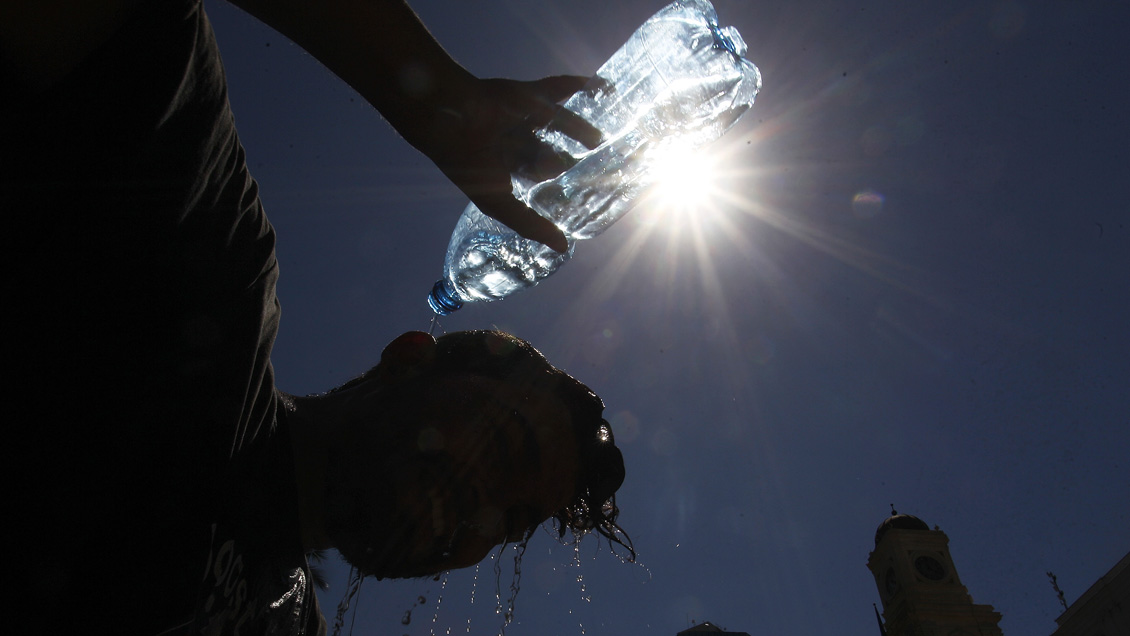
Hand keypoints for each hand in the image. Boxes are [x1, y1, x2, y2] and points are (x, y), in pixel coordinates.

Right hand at [425, 75, 601, 252]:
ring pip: (555, 124)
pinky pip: (559, 88)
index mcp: (503, 166)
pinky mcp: (527, 92)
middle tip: (593, 166)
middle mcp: (512, 141)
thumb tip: (564, 247)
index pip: (532, 177)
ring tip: (599, 139)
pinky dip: (581, 85)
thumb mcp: (500, 203)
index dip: (549, 184)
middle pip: (546, 150)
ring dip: (578, 129)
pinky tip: (605, 87)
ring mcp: (520, 116)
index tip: (574, 194)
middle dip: (565, 160)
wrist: (452, 119)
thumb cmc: (471, 165)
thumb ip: (531, 224)